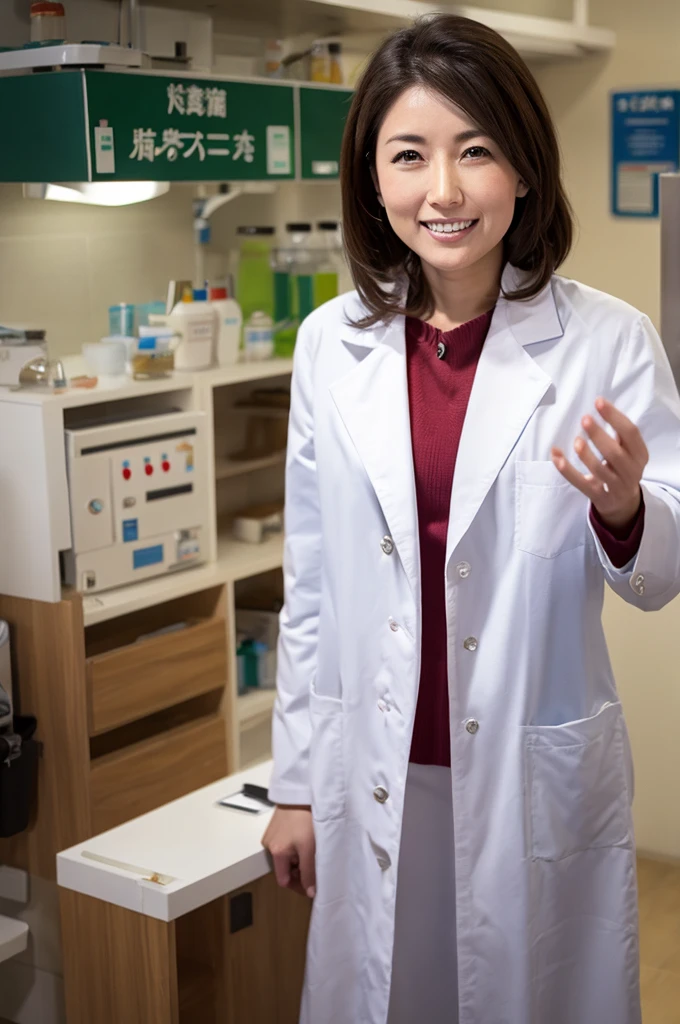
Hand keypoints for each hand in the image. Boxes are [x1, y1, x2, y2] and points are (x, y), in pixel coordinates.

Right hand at [262, 805, 315, 898]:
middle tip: (316, 862)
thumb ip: (310, 872)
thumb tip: (310, 893)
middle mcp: (269, 844)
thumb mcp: (311, 848)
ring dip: (298, 856)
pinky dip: (295, 844)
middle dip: (300, 869)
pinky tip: (305, 836)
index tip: (312, 883)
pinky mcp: (275, 824)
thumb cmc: (306, 817)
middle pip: (285, 868)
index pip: (284, 881)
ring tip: (312, 846)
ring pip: (286, 855)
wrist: (302, 789)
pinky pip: (285, 842)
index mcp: (276, 852)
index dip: (299, 885)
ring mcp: (271, 834)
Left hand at [551, 397, 647, 529]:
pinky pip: (582, 484)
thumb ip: (618, 435)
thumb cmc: (622, 469)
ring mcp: (616, 487)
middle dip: (599, 435)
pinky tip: (557, 458)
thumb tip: (598, 409)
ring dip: (586, 455)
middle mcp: (631, 472)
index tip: (598, 402)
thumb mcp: (628, 453)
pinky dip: (568, 471)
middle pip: (616, 453)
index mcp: (640, 455)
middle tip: (585, 419)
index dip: (615, 417)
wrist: (624, 504)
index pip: (631, 433)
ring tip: (576, 440)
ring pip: (600, 471)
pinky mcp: (600, 498)